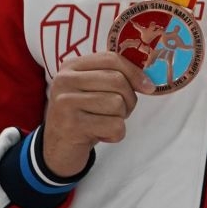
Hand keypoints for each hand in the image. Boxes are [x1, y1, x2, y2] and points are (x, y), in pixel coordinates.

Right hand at [40, 51, 153, 175]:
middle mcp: (64, 81)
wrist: (58, 148)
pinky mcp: (72, 125)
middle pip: (117, 81)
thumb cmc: (85, 117)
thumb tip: (148, 82)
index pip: (111, 59)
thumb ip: (115, 79)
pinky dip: (116, 134)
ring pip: (117, 103)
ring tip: (105, 123)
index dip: (135, 72)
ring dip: (120, 118)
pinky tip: (101, 135)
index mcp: (71, 67)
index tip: (148, 87)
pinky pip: (115, 126)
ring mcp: (66, 102)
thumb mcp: (94, 91)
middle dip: (128, 99)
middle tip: (118, 112)